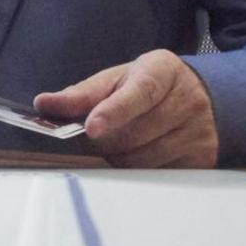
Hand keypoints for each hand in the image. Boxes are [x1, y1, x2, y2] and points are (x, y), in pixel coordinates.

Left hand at [34, 50, 217, 167]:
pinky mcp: (202, 158)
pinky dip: (140, 169)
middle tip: (98, 131)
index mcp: (162, 70)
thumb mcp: (116, 79)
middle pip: (134, 134)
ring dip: (120, 156)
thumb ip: (81, 93)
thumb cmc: (148, 86)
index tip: (91, 127)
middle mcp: (188, 99)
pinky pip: (157, 175)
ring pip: (143, 159)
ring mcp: (198, 131)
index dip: (113, 111)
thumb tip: (44, 104)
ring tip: (122, 140)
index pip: (138, 93)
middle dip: (105, 138)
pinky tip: (142, 151)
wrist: (199, 95)